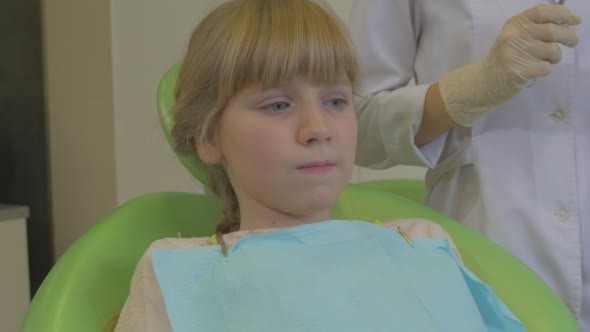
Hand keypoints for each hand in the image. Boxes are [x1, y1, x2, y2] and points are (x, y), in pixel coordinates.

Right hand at [438, 4, 580, 126]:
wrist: (483, 81)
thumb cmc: (504, 58)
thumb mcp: (515, 35)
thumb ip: (535, 27)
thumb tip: (569, 22)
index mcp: (515, 23)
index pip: (543, 12)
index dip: (563, 14)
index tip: (575, 20)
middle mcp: (514, 35)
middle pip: (553, 31)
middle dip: (569, 36)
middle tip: (573, 41)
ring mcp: (515, 53)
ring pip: (552, 51)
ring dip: (554, 57)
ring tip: (544, 60)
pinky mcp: (518, 71)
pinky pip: (546, 67)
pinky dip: (544, 70)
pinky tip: (533, 70)